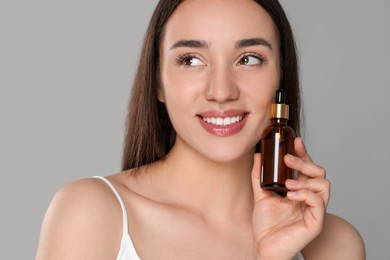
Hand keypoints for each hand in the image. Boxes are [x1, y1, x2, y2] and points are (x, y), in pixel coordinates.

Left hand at [251, 137, 329, 259]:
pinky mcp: (316, 222)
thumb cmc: (266, 225)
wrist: (264, 248)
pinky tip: (290, 196)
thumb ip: (259, 176)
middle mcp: (310, 198)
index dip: (303, 153)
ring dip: (305, 180)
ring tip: (287, 184)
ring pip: (324, 184)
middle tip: (287, 159)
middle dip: (304, 162)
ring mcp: (315, 210)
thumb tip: (257, 156)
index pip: (307, 168)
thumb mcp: (261, 195)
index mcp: (300, 191)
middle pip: (318, 172)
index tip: (295, 141)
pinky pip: (319, 201)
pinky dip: (305, 194)